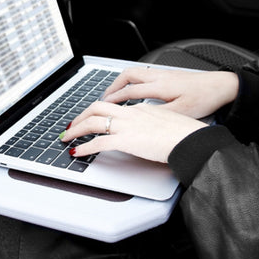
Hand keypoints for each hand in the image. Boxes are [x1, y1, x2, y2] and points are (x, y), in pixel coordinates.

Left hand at [60, 101, 206, 162]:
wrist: (191, 138)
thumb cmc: (184, 133)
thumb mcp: (164, 123)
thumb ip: (150, 124)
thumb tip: (143, 131)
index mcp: (139, 109)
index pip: (111, 107)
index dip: (96, 112)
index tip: (89, 118)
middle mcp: (129, 114)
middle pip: (96, 108)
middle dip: (80, 116)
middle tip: (71, 125)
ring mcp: (127, 126)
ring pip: (93, 121)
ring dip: (76, 129)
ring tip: (67, 137)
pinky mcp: (126, 140)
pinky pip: (98, 142)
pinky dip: (85, 147)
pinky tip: (77, 152)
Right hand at [102, 67, 238, 118]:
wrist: (221, 86)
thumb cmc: (204, 98)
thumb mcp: (181, 112)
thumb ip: (159, 114)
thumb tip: (140, 118)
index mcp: (160, 87)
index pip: (130, 91)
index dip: (114, 98)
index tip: (104, 105)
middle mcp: (158, 77)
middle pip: (127, 75)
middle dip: (112, 86)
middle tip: (104, 97)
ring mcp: (162, 74)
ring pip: (134, 72)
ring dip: (121, 81)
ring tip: (114, 92)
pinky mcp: (167, 74)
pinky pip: (142, 73)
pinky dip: (131, 80)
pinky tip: (133, 88)